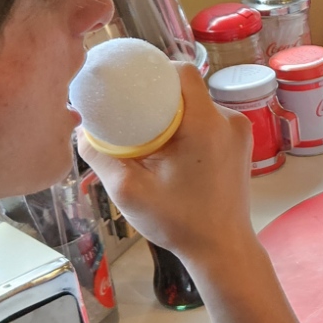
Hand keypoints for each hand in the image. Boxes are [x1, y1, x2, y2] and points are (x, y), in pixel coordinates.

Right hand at [85, 62, 254, 276]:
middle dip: (158, 96)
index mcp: (206, 124)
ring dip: (173, 114)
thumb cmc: (180, 223)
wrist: (222, 250)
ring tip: (147, 134)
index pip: (182, 72)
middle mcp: (229, 121)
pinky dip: (188, 127)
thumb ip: (100, 156)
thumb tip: (82, 131)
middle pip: (188, 89)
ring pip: (198, 105)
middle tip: (131, 113)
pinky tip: (169, 148)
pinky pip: (209, 121)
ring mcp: (239, 133)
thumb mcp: (129, 191)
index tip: (130, 86)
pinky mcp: (240, 145)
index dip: (154, 72)